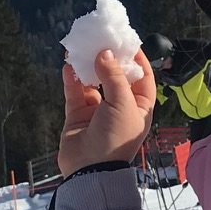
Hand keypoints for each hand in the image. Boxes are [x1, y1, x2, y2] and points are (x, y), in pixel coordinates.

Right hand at [57, 48, 156, 174]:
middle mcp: (120, 107)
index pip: (142, 78)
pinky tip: (68, 66)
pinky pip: (75, 92)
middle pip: (116, 76)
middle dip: (109, 58)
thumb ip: (113, 76)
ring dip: (87, 66)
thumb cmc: (115, 138)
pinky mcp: (77, 115)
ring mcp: (97, 111)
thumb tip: (104, 52)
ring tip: (81, 48)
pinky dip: (72, 79)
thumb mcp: (122, 104)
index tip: (126, 41)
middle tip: (101, 39)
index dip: (136, 59)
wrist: (89, 170)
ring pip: (93, 82)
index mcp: (139, 107)